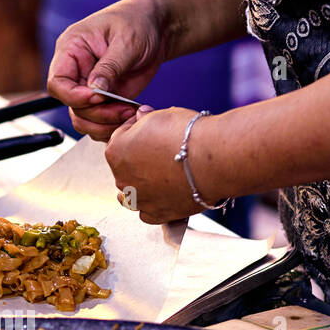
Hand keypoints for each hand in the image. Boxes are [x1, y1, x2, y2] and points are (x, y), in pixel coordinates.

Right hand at [47, 0, 167, 140]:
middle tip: (124, 110)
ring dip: (105, 123)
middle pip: (71, 105)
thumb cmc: (138, 21)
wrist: (157, 27)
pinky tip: (130, 117)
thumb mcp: (127, 40)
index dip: (74, 96)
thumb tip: (95, 90)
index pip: (57, 83)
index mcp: (71, 48)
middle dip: (97, 113)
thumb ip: (110, 66)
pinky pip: (98, 121)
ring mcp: (88, 87)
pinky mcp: (103, 99)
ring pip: (83, 118)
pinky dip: (111, 126)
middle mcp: (75, 70)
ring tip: (130, 114)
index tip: (99, 97)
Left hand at [105, 106, 209, 224]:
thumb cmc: (187, 134)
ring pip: (132, 193)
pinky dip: (153, 205)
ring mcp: (139, 199)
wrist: (213, 158)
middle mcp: (122, 179)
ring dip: (140, 185)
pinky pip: (147, 213)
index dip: (135, 130)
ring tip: (156, 177)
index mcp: (116, 152)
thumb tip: (140, 116)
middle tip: (159, 151)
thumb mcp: (161, 115)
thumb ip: (144, 119)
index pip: (119, 138)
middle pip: (125, 167)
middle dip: (138, 158)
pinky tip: (162, 195)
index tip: (148, 128)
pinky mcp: (157, 214)